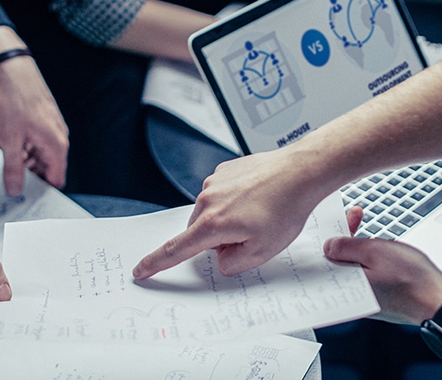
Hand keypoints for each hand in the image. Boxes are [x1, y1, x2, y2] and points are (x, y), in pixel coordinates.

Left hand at [0, 55, 68, 194]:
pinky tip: (13, 145)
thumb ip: (14, 169)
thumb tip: (14, 191)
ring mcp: (54, 127)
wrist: (14, 71)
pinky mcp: (46, 120)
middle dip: (33, 177)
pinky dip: (29, 148)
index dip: (43, 191)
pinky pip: (41, 142)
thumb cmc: (14, 103)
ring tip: (10, 162)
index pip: (56, 179)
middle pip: (50, 168)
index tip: (27, 199)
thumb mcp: (9, 141)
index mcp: (56, 146)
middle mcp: (60, 137)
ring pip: (44, 155)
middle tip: (13, 182)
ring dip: (29, 162)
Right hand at [133, 147, 332, 278]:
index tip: (140, 270)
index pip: (176, 249)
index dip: (156, 263)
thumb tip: (220, 256)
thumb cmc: (285, 208)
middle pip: (199, 231)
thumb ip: (232, 263)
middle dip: (217, 239)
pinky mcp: (225, 170)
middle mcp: (208, 200)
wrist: (300, 172)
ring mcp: (215, 182)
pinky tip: (258, 198)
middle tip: (250, 235)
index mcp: (212, 224)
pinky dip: (234, 200)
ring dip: (227, 218)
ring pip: (211, 212)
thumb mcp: (261, 252)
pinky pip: (222, 194)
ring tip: (259, 213)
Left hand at [323, 207, 441, 324]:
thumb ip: (347, 246)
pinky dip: (368, 260)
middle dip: (345, 236)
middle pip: (338, 261)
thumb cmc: (411, 279)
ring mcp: (365, 299)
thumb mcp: (375, 251)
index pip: (325, 258)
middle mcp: (352, 297)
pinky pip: (365, 276)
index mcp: (345, 286)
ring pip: (353, 267)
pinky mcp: (378, 299)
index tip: (338, 217)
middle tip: (356, 216)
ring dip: (358, 246)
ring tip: (370, 231)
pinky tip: (380, 250)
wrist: (438, 301)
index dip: (330, 234)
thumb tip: (329, 246)